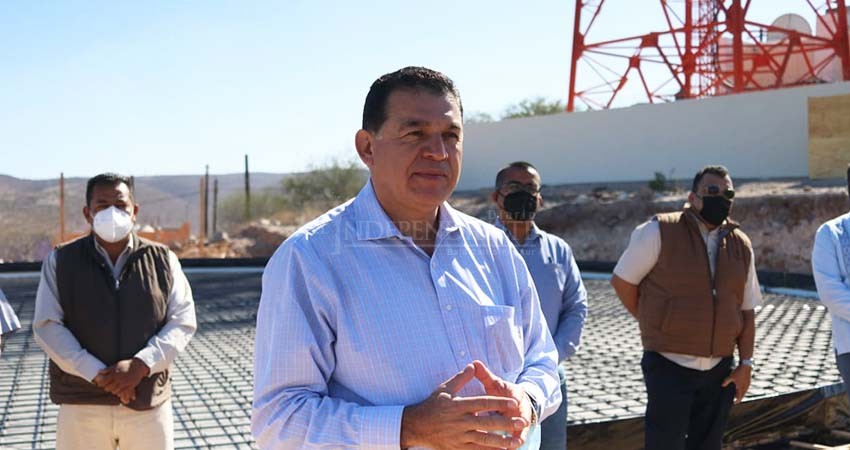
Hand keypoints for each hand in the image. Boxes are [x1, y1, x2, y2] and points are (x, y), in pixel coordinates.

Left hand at [94, 358, 149, 400]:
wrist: (138, 366)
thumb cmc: (126, 365)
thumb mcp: (116, 365)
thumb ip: (107, 370)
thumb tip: (98, 372)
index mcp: (114, 374)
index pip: (103, 382)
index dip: (100, 383)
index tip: (100, 383)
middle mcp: (118, 380)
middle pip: (108, 388)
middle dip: (107, 387)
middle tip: (107, 386)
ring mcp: (124, 384)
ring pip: (114, 391)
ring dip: (113, 390)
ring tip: (114, 387)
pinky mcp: (129, 387)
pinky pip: (121, 393)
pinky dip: (119, 393)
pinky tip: (119, 390)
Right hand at [401, 363, 528, 448]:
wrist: (416, 426)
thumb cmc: (431, 405)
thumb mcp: (444, 389)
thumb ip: (461, 378)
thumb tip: (473, 365)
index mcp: (458, 406)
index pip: (483, 403)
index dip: (499, 403)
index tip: (514, 403)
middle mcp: (460, 422)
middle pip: (487, 423)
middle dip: (506, 423)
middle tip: (522, 422)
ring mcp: (459, 437)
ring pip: (483, 440)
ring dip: (501, 441)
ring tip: (515, 441)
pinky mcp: (457, 448)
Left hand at [472, 360, 533, 442]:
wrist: (515, 400)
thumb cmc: (502, 391)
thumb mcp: (494, 383)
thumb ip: (484, 375)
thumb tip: (474, 363)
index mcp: (515, 394)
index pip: (516, 396)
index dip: (514, 400)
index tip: (514, 403)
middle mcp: (520, 408)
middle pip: (521, 415)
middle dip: (520, 422)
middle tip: (519, 427)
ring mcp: (521, 420)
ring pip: (521, 429)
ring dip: (519, 437)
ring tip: (515, 445)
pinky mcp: (520, 430)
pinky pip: (518, 438)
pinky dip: (514, 444)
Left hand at [721, 365, 751, 403]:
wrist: (746, 366)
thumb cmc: (738, 371)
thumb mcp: (731, 376)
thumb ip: (726, 381)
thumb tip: (722, 385)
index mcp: (742, 388)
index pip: (740, 397)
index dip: (737, 401)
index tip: (734, 403)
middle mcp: (746, 387)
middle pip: (742, 395)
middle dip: (738, 397)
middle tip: (734, 399)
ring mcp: (748, 385)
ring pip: (744, 392)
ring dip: (741, 393)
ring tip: (736, 394)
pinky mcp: (749, 382)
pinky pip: (746, 388)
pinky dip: (743, 390)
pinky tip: (739, 388)